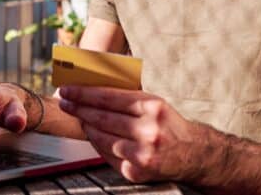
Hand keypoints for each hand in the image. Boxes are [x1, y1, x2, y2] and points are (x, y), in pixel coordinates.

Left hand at [58, 85, 199, 182]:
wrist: (194, 155)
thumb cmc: (169, 124)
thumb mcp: (155, 103)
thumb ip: (128, 97)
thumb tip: (93, 90)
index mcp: (153, 107)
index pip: (109, 97)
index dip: (84, 93)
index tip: (68, 89)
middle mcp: (148, 130)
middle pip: (103, 118)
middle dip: (79, 108)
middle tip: (65, 102)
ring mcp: (142, 153)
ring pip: (102, 137)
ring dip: (87, 126)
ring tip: (79, 117)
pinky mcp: (136, 171)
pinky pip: (107, 155)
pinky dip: (98, 144)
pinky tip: (93, 135)